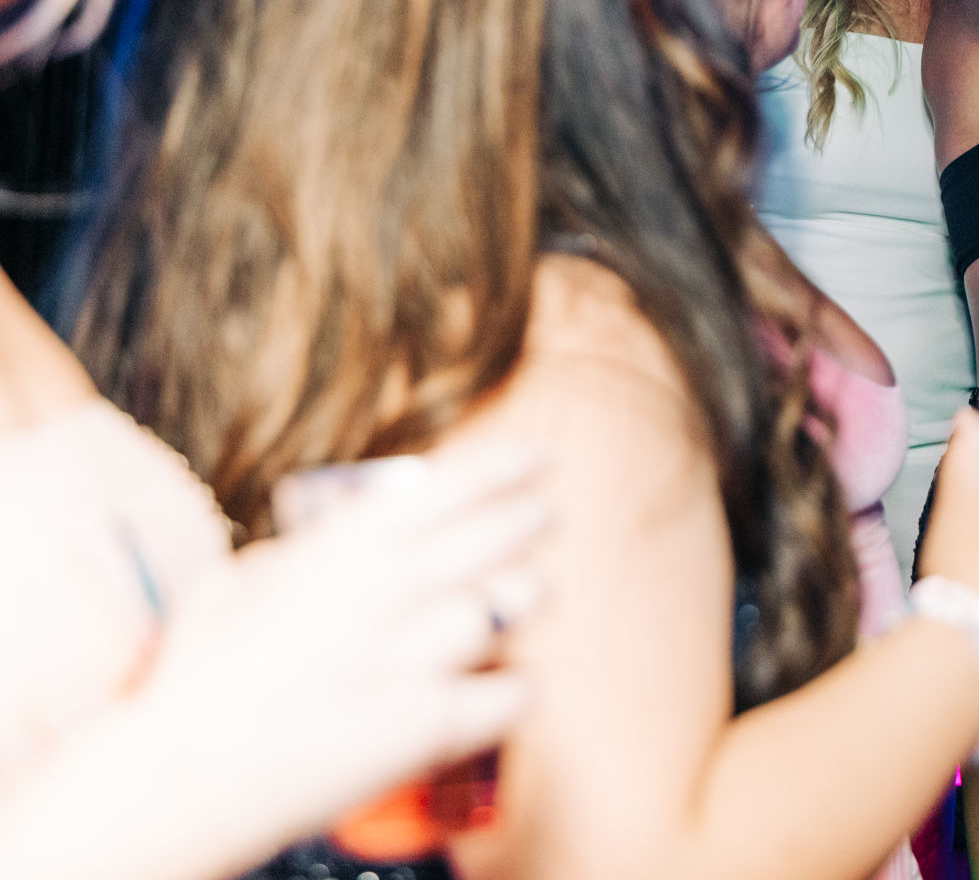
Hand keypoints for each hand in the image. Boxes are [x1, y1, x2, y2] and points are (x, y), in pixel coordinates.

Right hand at [131, 439, 546, 858]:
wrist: (176, 779)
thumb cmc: (195, 681)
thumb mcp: (234, 586)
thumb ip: (291, 559)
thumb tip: (316, 546)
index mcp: (344, 547)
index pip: (454, 484)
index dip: (506, 465)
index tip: (535, 458)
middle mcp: (389, 590)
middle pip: (504, 534)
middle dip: (533, 520)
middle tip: (543, 518)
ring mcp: (413, 656)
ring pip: (517, 604)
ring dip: (526, 597)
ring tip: (524, 594)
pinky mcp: (428, 725)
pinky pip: (513, 691)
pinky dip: (516, 686)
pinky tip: (503, 682)